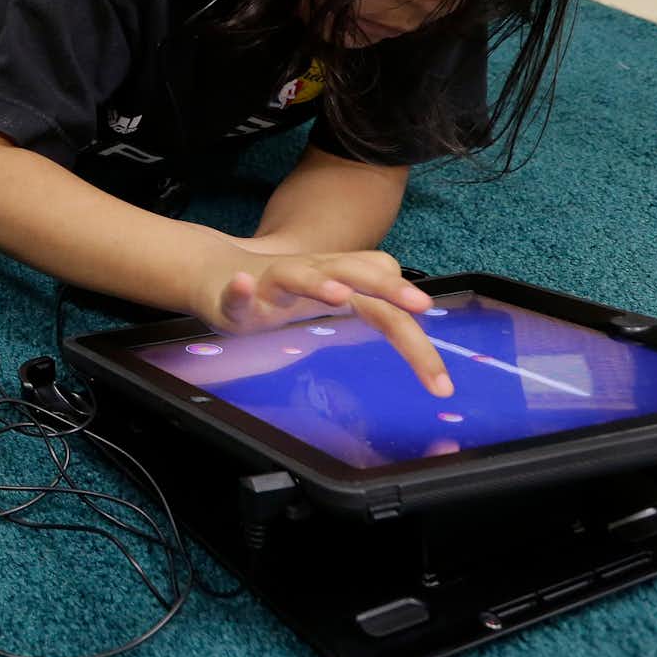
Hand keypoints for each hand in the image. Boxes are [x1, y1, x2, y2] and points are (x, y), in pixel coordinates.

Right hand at [199, 248, 452, 396]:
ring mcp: (273, 282)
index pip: (387, 307)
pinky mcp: (235, 294)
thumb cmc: (280, 287)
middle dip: (387, 288)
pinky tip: (244, 284)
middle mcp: (312, 274)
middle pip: (355, 273)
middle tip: (419, 304)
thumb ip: (374, 298)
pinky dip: (241, 288)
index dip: (416, 341)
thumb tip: (415, 314)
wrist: (216, 272)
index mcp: (339, 282)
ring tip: (339, 294)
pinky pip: (238, 292)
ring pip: (298, 275)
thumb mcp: (332, 291)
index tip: (439, 384)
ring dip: (318, 282)